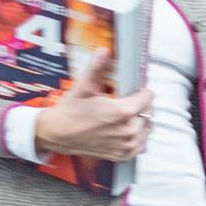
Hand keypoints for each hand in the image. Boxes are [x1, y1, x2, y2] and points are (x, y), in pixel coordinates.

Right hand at [34, 79, 155, 161]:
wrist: (57, 134)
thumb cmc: (69, 112)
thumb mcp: (83, 87)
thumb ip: (97, 68)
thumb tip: (104, 51)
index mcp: (122, 111)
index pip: (148, 97)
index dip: (142, 91)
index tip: (135, 90)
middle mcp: (128, 130)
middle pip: (149, 112)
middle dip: (141, 105)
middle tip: (127, 101)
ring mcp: (126, 144)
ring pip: (147, 128)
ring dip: (141, 121)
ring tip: (126, 116)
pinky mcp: (122, 155)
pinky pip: (141, 145)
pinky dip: (137, 138)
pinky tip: (126, 130)